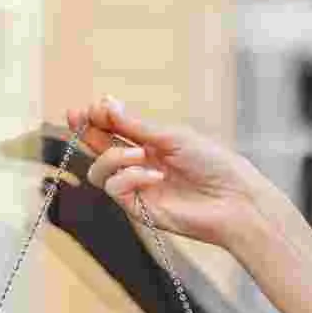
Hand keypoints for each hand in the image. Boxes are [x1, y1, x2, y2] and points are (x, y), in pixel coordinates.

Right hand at [65, 96, 275, 251]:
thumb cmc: (213, 164)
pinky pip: (114, 189)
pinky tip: (154, 176)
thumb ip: (136, 125)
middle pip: (99, 148)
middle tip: (77, 117)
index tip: (88, 107)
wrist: (234, 199)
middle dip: (85, 131)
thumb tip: (105, 103)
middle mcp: (141, 165)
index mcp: (151, 144)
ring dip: (113, 157)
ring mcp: (138, 188)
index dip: (96, 117)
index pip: (114, 129)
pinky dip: (130, 177)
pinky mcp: (140, 209)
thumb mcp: (173, 136)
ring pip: (99, 170)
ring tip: (141, 155)